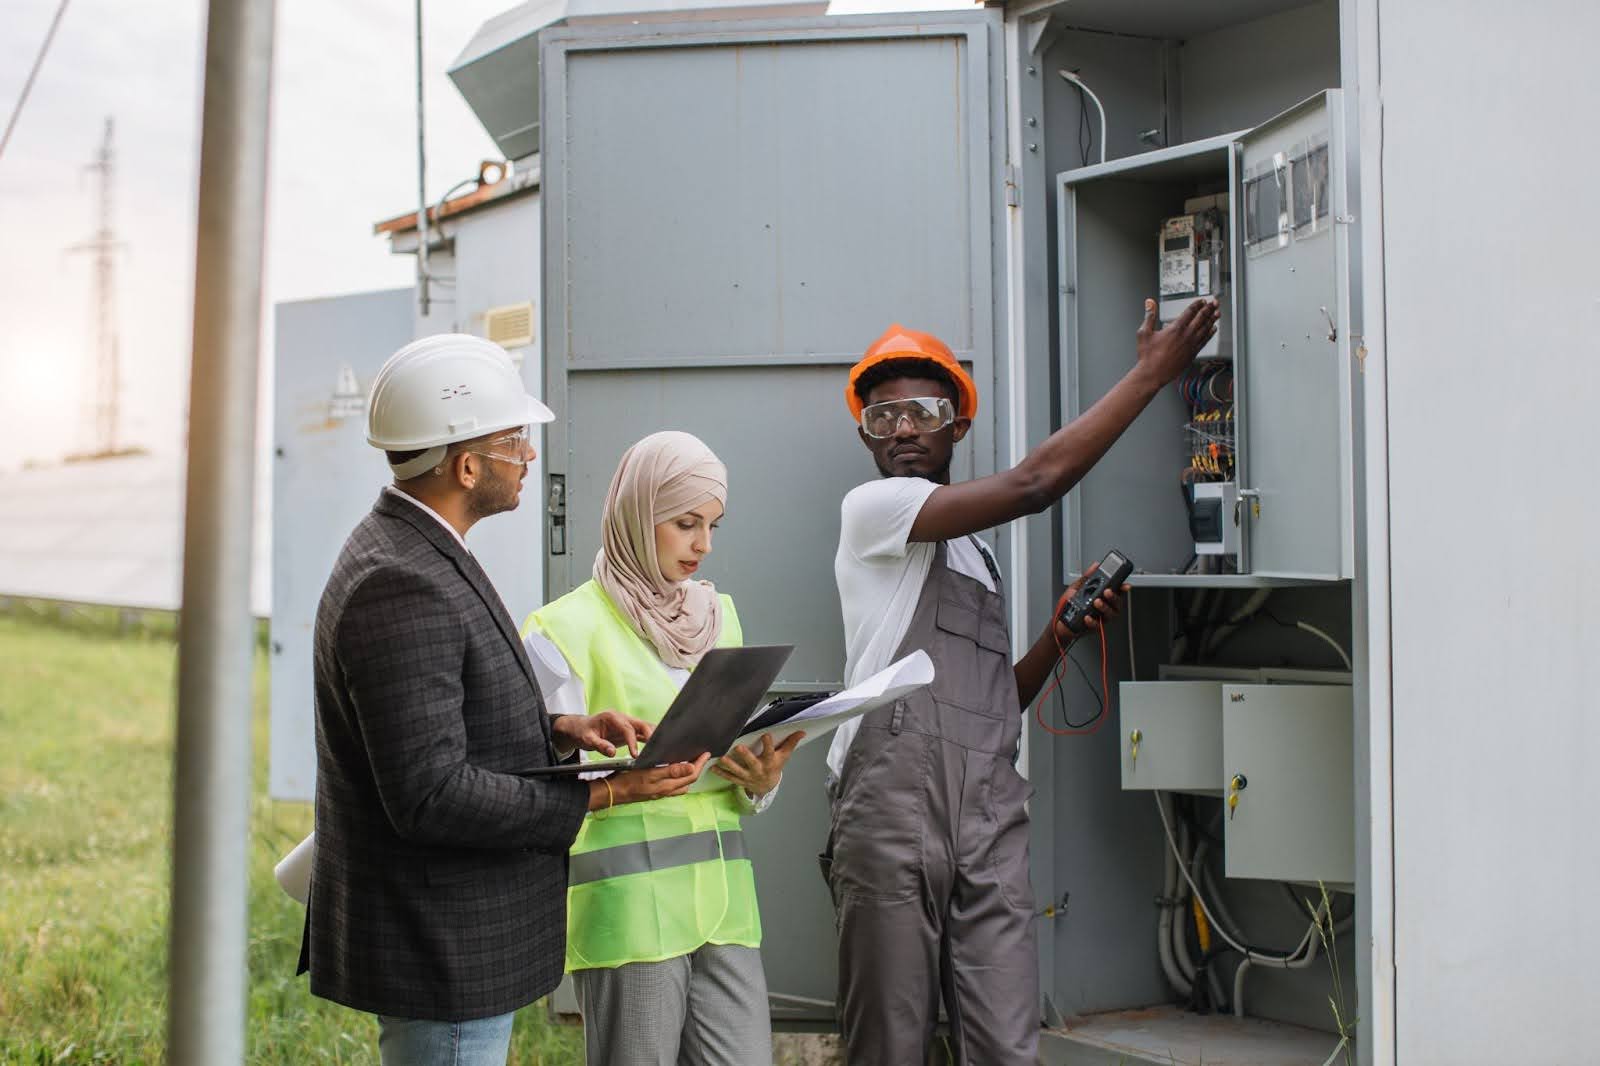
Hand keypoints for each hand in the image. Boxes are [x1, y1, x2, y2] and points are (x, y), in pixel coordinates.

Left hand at [552, 710, 653, 756]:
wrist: (580, 728)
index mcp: (612, 717)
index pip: (627, 728)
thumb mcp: (587, 739)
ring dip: (653, 736)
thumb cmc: (583, 732)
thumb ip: (600, 745)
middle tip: (657, 748)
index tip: (635, 755)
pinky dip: (650, 740)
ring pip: (644, 728)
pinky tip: (657, 747)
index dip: (633, 741)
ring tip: (662, 748)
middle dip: (651, 735)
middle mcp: (622, 718)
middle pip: (641, 724)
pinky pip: (642, 734)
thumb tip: (612, 752)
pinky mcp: (629, 731)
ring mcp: (627, 724)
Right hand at [591, 753, 710, 810]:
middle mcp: (666, 791)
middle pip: (688, 780)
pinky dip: (677, 776)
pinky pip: (671, 784)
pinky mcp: (653, 791)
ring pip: (680, 783)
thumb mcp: (650, 773)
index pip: (691, 775)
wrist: (612, 792)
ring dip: (688, 773)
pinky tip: (673, 769)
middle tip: (701, 756)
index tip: (706, 754)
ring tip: (690, 761)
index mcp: (667, 786)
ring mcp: (660, 792)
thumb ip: (671, 771)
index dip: (700, 764)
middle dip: (697, 768)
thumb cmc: (628, 782)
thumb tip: (692, 768)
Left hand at [711, 731, 804, 797]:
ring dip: (730, 765)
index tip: (766, 734)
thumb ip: (791, 742)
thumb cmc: (775, 766)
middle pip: (752, 763)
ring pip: (738, 771)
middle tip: (739, 747)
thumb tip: (802, 731)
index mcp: (770, 762)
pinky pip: (730, 777)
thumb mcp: (784, 756)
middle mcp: (759, 770)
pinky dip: (721, 773)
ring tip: (722, 758)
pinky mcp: (740, 780)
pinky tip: (713, 767)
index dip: (769, 744)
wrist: (768, 786)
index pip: (770, 752)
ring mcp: (748, 776)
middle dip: (745, 756)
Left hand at [1049, 563, 1126, 643]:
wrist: (1059, 621)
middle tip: (1107, 591)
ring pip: (1110, 614)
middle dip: (1114, 597)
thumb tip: (1095, 565)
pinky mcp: (1094, 627)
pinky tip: (1087, 617)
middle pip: (1116, 603)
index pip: (1117, 591)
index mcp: (1102, 596)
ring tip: (1096, 602)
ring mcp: (1100, 618)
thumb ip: (1087, 577)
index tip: (1125, 586)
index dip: (1123, 588)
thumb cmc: (1069, 605)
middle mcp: (1105, 607)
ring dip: (1104, 607)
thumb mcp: (1077, 587)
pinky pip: (1097, 625)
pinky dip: (1093, 621)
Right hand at [1134, 296, 1220, 386]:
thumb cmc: (1148, 356)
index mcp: (1175, 328)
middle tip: (1215, 303)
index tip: (1202, 300)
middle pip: (1201, 318)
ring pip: (1206, 328)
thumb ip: (1149, 315)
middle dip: (1209, 308)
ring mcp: (1191, 345)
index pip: (1190, 312)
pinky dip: (1210, 333)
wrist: (1153, 374)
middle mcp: (1186, 335)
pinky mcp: (1193, 353)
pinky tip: (1213, 330)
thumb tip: (1150, 303)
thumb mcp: (1144, 332)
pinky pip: (1205, 340)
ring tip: (1217, 313)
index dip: (1198, 304)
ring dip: (1213, 319)